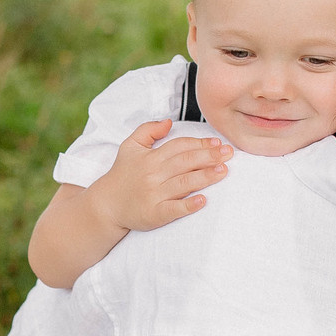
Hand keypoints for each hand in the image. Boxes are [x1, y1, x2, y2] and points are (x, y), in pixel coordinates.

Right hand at [85, 119, 229, 233]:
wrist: (106, 205)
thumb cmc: (122, 175)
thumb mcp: (129, 146)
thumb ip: (148, 130)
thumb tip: (169, 122)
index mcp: (150, 157)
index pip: (179, 146)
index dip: (199, 143)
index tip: (217, 142)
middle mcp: (153, 174)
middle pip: (185, 162)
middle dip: (209, 156)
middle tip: (229, 153)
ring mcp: (154, 195)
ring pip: (184, 183)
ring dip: (206, 176)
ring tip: (224, 171)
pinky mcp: (154, 214)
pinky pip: (174, 209)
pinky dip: (189, 205)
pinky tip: (203, 201)